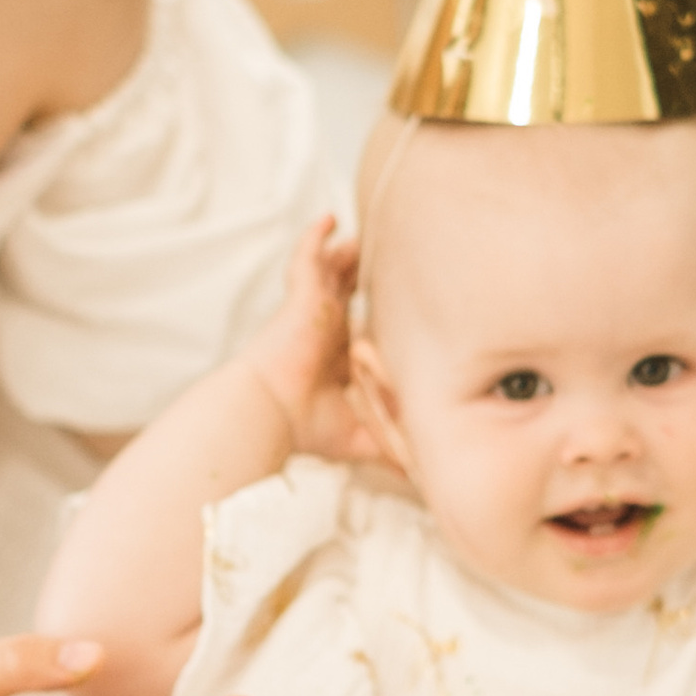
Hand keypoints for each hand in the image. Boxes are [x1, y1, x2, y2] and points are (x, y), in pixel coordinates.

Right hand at [243, 218, 382, 464]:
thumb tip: (424, 476)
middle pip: (343, 292)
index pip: (354, 327)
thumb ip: (391, 444)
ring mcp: (311, 310)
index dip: (369, 314)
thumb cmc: (308, 426)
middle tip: (375, 258)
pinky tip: (328, 219)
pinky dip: (316, 237)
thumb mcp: (361, 435)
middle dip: (357, 274)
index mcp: (335, 356)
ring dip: (343, 253)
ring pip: (329, 271)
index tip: (391, 304)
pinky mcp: (302, 297)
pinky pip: (307, 257)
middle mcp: (324, 330)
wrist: (271, 413)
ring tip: (357, 237)